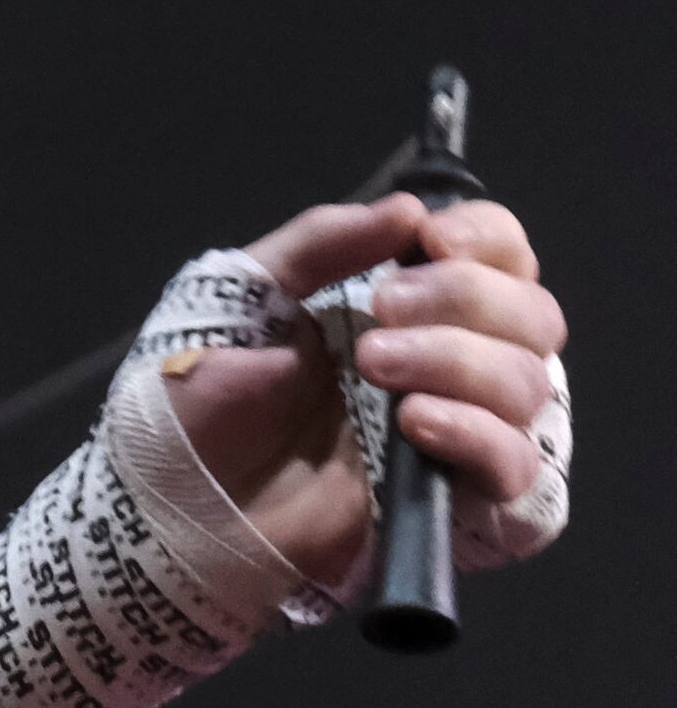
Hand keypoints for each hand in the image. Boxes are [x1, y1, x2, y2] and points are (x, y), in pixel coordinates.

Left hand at [170, 196, 569, 582]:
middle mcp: (451, 358)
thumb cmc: (198, 395)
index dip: (487, 240)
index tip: (433, 243)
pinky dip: (478, 435)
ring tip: (373, 369)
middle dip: (465, 299)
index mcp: (407, 302)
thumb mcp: (241, 298)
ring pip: (529, 382)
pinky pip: (518, 466)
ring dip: (459, 362)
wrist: (173, 499)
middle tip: (381, 310)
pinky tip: (415, 425)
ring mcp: (458, 428)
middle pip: (533, 313)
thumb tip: (407, 209)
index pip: (500, 254)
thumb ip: (318, 245)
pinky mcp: (454, 497)